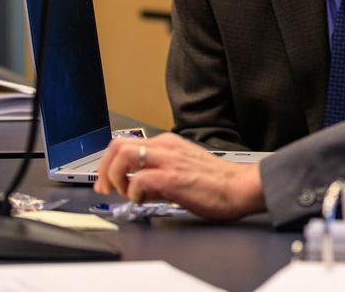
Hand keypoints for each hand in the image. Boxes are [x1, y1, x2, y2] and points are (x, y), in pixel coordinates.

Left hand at [93, 133, 266, 220]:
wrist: (240, 187)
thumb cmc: (218, 182)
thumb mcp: (182, 172)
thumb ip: (158, 177)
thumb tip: (139, 188)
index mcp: (168, 144)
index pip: (125, 143)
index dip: (108, 162)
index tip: (106, 181)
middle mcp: (165, 146)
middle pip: (117, 145)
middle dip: (103, 168)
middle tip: (105, 188)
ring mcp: (168, 160)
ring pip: (123, 155)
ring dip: (115, 177)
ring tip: (125, 194)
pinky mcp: (172, 177)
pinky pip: (138, 180)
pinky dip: (133, 193)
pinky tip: (143, 201)